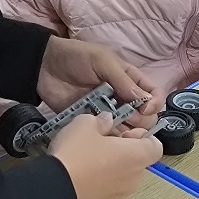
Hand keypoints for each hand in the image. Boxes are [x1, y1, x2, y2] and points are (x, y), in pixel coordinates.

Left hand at [37, 36, 161, 128]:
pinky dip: (113, 140)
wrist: (44, 67)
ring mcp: (108, 112)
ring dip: (130, 133)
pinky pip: (109, 136)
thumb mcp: (102, 61)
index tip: (145, 108)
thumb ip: (122, 80)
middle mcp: (123, 98)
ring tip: (120, 132)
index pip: (153, 93)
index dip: (154, 102)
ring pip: (129, 129)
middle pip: (145, 115)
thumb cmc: (76, 58)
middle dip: (142, 120)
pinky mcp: (93, 123)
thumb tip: (144, 100)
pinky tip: (108, 138)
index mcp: (129, 80)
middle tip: (129, 119)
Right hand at [49, 113, 161, 198]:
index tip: (125, 132)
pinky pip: (111, 189)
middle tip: (103, 141)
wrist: (56, 189)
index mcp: (136, 156)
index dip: (143, 137)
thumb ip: (101, 120)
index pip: (156, 146)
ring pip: (124, 176)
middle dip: (125, 150)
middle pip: (139, 161)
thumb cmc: (75, 155)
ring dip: (113, 166)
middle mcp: (134, 178)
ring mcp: (120, 195)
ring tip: (90, 158)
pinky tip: (84, 173)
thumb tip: (106, 122)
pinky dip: (103, 181)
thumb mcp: (85, 123)